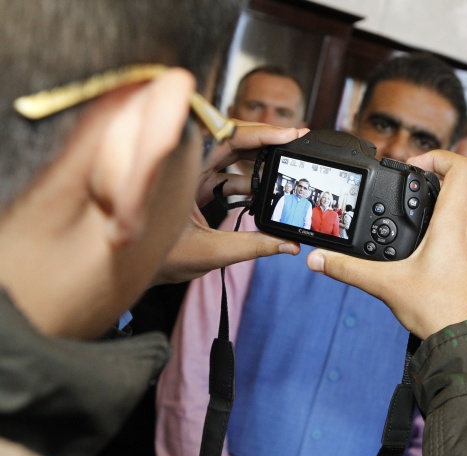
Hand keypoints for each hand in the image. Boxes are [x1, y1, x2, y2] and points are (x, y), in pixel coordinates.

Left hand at [153, 123, 306, 284]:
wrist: (127, 268)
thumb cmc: (154, 257)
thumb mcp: (209, 252)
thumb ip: (252, 246)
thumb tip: (287, 244)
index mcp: (183, 166)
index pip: (228, 135)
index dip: (261, 133)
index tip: (289, 134)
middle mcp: (186, 163)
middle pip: (233, 140)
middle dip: (266, 142)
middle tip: (296, 142)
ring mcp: (190, 174)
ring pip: (231, 158)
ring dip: (259, 164)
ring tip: (286, 170)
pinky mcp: (195, 188)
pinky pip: (226, 176)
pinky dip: (247, 183)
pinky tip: (265, 193)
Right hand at [306, 150, 466, 338]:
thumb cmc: (439, 312)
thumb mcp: (387, 286)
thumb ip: (349, 269)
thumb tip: (319, 259)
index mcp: (454, 223)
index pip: (461, 167)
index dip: (437, 156)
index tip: (414, 166)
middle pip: (458, 191)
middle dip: (430, 191)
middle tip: (405, 201)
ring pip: (466, 215)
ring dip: (442, 216)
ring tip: (415, 232)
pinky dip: (453, 238)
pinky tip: (432, 259)